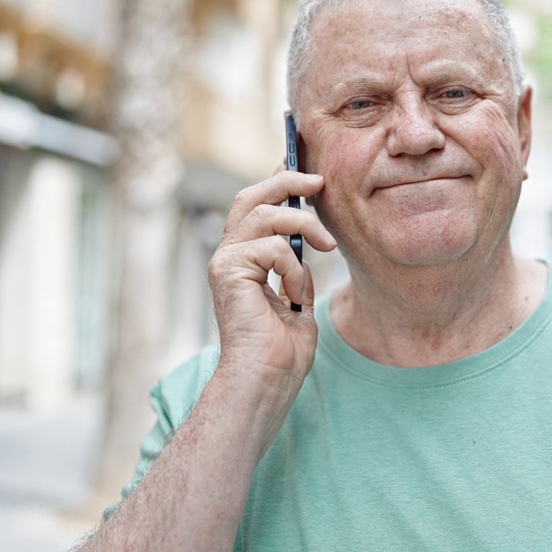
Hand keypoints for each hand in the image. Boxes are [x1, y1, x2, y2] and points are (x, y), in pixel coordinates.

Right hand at [206, 170, 335, 454]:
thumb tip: (310, 238)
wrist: (267, 380)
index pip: (256, 205)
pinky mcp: (226, 273)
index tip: (307, 171)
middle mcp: (229, 256)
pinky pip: (271, 248)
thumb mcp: (298, 295)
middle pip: (251, 197)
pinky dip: (294, 268)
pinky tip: (297, 294)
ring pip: (265, 214)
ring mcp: (224, 262)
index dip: (279, 181)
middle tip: (320, 182)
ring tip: (326, 248)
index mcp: (244, 259)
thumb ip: (297, 265)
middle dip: (287, 181)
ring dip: (304, 226)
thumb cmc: (283, 350)